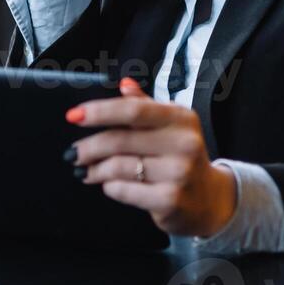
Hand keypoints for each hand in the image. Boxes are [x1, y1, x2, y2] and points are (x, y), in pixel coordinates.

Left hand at [65, 78, 236, 237]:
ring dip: (96, 169)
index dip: (99, 111)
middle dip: (89, 147)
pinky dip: (110, 187)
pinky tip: (108, 185)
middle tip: (73, 153)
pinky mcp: (171, 200)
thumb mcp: (170, 126)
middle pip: (120, 140)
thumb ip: (145, 105)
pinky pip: (125, 190)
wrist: (210, 200)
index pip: (133, 110)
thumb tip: (124, 84)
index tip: (73, 116)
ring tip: (86, 171)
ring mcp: (179, 173)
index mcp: (181, 118)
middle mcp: (184, 143)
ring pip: (119, 167)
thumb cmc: (181, 157)